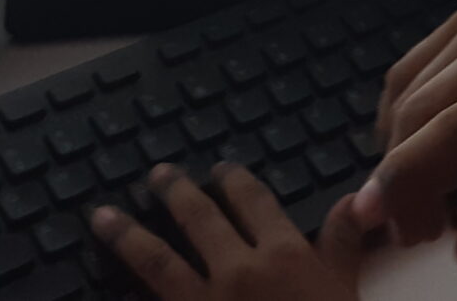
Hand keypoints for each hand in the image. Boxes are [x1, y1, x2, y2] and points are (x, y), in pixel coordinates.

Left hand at [91, 163, 367, 300]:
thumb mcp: (346, 288)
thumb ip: (343, 244)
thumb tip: (354, 198)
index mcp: (284, 254)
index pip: (254, 203)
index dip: (236, 182)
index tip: (221, 169)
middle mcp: (238, 270)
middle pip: (199, 219)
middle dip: (176, 192)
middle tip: (158, 175)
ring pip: (157, 259)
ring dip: (127, 234)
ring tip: (102, 216)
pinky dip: (125, 290)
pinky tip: (103, 288)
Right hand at [358, 7, 456, 265]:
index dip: (410, 174)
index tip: (371, 217)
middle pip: (426, 109)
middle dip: (400, 176)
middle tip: (407, 233)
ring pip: (407, 93)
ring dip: (396, 155)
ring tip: (423, 206)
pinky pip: (406, 76)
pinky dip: (398, 123)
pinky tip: (421, 159)